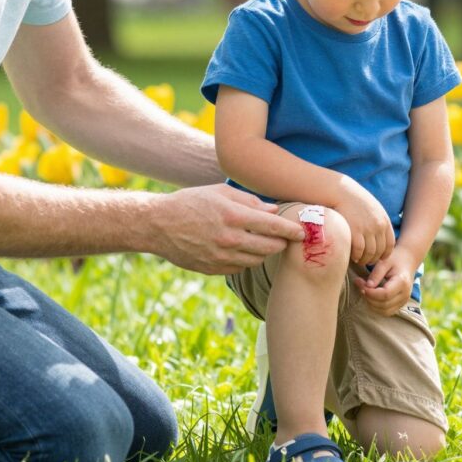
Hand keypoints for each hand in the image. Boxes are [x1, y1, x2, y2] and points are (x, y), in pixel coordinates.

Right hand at [151, 183, 304, 274]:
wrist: (158, 224)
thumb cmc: (192, 202)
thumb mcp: (221, 192)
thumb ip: (250, 202)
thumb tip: (274, 211)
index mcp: (233, 216)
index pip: (273, 226)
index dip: (292, 230)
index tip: (303, 232)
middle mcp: (229, 239)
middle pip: (269, 247)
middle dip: (282, 243)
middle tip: (286, 238)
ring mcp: (220, 257)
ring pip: (257, 260)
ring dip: (265, 252)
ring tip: (266, 242)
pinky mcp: (212, 269)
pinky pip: (240, 268)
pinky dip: (248, 260)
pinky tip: (245, 250)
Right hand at [332, 181, 394, 265]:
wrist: (341, 192)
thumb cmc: (355, 201)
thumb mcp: (374, 209)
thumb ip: (379, 222)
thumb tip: (380, 237)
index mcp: (384, 221)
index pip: (390, 244)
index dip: (385, 254)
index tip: (379, 257)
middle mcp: (378, 226)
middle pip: (380, 251)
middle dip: (374, 259)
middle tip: (366, 261)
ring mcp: (367, 229)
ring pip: (370, 253)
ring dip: (365, 260)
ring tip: (359, 260)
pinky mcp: (355, 232)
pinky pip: (359, 251)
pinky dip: (357, 256)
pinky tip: (353, 256)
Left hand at [354, 244, 418, 315]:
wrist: (408, 261)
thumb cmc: (395, 259)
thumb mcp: (385, 261)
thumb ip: (376, 274)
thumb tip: (367, 287)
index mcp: (402, 282)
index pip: (385, 294)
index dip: (370, 292)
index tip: (360, 283)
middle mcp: (405, 294)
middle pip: (384, 304)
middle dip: (368, 297)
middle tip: (359, 284)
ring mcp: (404, 301)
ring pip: (384, 311)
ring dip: (371, 303)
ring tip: (364, 290)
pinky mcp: (400, 305)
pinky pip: (386, 312)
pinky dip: (376, 307)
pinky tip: (370, 296)